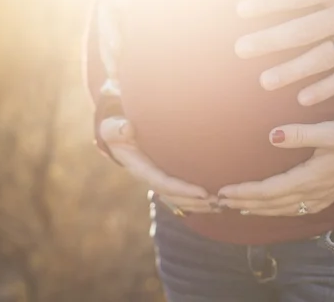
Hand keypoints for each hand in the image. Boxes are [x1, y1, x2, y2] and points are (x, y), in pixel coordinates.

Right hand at [100, 117, 218, 213]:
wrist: (116, 135)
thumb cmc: (116, 130)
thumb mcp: (113, 128)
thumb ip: (117, 129)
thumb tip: (126, 129)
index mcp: (140, 169)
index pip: (164, 183)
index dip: (183, 190)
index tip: (203, 193)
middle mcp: (150, 178)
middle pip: (175, 196)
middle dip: (196, 202)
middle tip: (218, 202)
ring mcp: (158, 180)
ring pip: (179, 199)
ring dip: (199, 204)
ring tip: (220, 205)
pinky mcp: (165, 177)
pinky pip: (181, 194)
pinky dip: (196, 199)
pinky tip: (213, 200)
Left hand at [217, 118, 333, 215]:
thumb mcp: (330, 132)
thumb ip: (300, 134)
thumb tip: (272, 136)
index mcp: (308, 178)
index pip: (268, 191)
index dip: (244, 193)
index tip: (223, 192)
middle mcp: (312, 193)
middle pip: (271, 204)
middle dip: (245, 204)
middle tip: (221, 203)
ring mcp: (320, 198)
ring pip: (283, 210)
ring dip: (259, 210)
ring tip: (240, 208)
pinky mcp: (327, 197)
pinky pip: (297, 210)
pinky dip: (279, 211)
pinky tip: (274, 210)